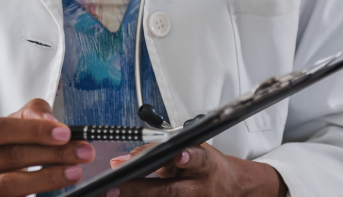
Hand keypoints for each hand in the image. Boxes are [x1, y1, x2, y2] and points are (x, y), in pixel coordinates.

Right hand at [0, 99, 94, 196]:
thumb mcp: (2, 131)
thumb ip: (27, 117)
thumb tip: (50, 120)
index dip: (33, 130)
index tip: (64, 132)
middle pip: (9, 157)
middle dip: (51, 153)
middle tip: (81, 152)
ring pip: (10, 184)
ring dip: (48, 177)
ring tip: (74, 171)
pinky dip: (36, 195)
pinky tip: (55, 190)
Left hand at [105, 142, 286, 196]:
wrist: (231, 187)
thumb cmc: (207, 166)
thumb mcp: (190, 149)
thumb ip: (159, 151)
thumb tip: (123, 160)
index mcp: (206, 164)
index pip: (197, 159)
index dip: (188, 157)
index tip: (179, 155)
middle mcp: (200, 188)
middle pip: (170, 190)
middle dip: (140, 189)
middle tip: (113, 187)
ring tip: (111, 195)